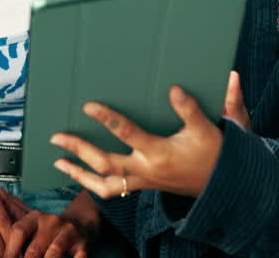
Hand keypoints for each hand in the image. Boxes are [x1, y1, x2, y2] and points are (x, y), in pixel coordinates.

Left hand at [4, 190, 99, 257]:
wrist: (81, 222)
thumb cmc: (48, 226)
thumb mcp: (29, 215)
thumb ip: (9, 204)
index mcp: (35, 217)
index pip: (18, 231)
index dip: (9, 250)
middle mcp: (52, 222)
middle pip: (34, 248)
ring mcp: (68, 233)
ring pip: (54, 253)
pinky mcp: (83, 245)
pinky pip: (77, 257)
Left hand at [50, 71, 249, 198]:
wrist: (221, 184)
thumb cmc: (214, 153)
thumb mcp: (206, 128)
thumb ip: (190, 108)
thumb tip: (175, 89)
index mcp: (159, 152)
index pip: (127, 134)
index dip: (107, 119)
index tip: (88, 106)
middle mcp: (146, 169)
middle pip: (105, 163)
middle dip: (79, 150)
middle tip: (56, 137)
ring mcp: (143, 180)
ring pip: (105, 185)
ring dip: (79, 175)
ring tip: (58, 162)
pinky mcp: (143, 185)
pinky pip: (114, 190)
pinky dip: (94, 184)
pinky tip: (79, 174)